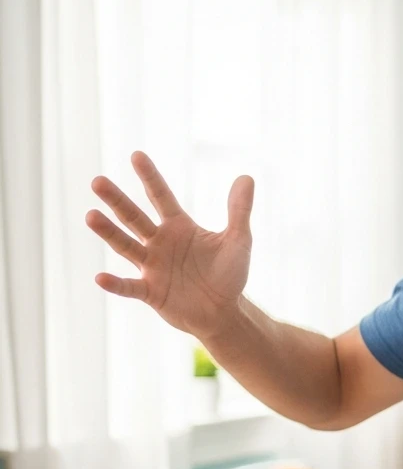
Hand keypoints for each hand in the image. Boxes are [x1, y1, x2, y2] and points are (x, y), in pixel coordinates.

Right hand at [87, 151, 253, 337]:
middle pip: (134, 217)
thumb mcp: (238, 241)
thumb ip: (239, 211)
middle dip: (117, 200)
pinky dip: (115, 284)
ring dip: (109, 232)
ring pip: (125, 246)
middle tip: (97, 182)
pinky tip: (100, 277)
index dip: (150, 177)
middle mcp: (160, 243)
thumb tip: (247, 177)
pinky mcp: (150, 292)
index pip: (161, 197)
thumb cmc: (230, 274)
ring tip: (90, 216)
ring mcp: (152, 267)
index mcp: (179, 227)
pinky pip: (129, 287)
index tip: (136, 155)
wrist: (223, 312)